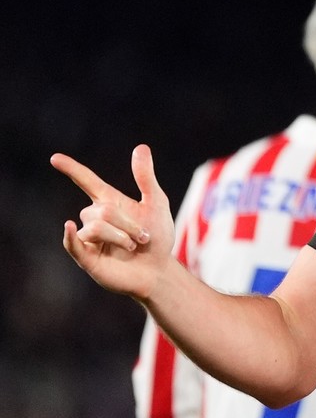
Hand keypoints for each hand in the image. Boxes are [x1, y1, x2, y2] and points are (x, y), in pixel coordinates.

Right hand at [51, 144, 175, 300]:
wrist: (159, 269)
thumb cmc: (157, 238)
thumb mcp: (156, 204)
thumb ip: (146, 178)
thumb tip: (140, 147)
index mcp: (110, 203)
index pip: (87, 182)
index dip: (72, 169)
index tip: (55, 158)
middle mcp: (95, 219)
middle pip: (103, 210)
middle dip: (129, 223)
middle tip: (144, 237)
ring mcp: (88, 238)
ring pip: (96, 226)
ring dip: (121, 236)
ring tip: (133, 247)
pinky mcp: (86, 258)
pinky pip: (74, 243)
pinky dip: (71, 236)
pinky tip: (69, 226)